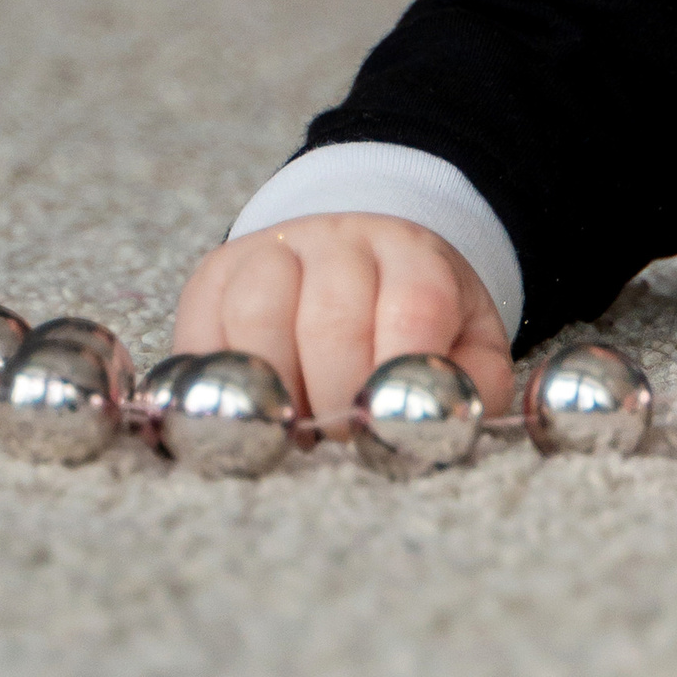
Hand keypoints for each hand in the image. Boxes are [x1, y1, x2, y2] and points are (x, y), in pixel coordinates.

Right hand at [173, 215, 514, 430]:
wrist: (362, 257)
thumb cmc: (416, 318)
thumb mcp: (466, 342)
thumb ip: (473, 383)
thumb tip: (450, 425)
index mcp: (417, 256)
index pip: (414, 307)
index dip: (396, 374)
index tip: (384, 425)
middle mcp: (345, 240)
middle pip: (332, 316)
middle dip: (334, 394)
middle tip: (340, 436)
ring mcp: (275, 248)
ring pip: (257, 311)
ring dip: (273, 384)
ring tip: (292, 425)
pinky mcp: (218, 270)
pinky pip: (202, 325)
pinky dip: (216, 376)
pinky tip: (244, 406)